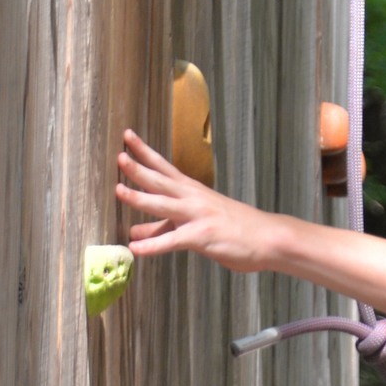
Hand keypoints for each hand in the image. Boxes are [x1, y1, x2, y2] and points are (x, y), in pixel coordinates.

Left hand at [116, 128, 277, 271]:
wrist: (267, 237)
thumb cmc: (233, 228)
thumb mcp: (194, 224)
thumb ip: (163, 227)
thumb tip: (134, 231)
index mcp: (192, 191)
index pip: (163, 167)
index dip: (144, 152)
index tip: (127, 136)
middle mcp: (193, 198)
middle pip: (160, 180)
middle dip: (138, 167)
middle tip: (119, 155)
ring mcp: (198, 215)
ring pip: (164, 204)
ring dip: (140, 197)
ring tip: (118, 191)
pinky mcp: (202, 236)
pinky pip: (173, 241)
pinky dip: (153, 245)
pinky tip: (135, 249)